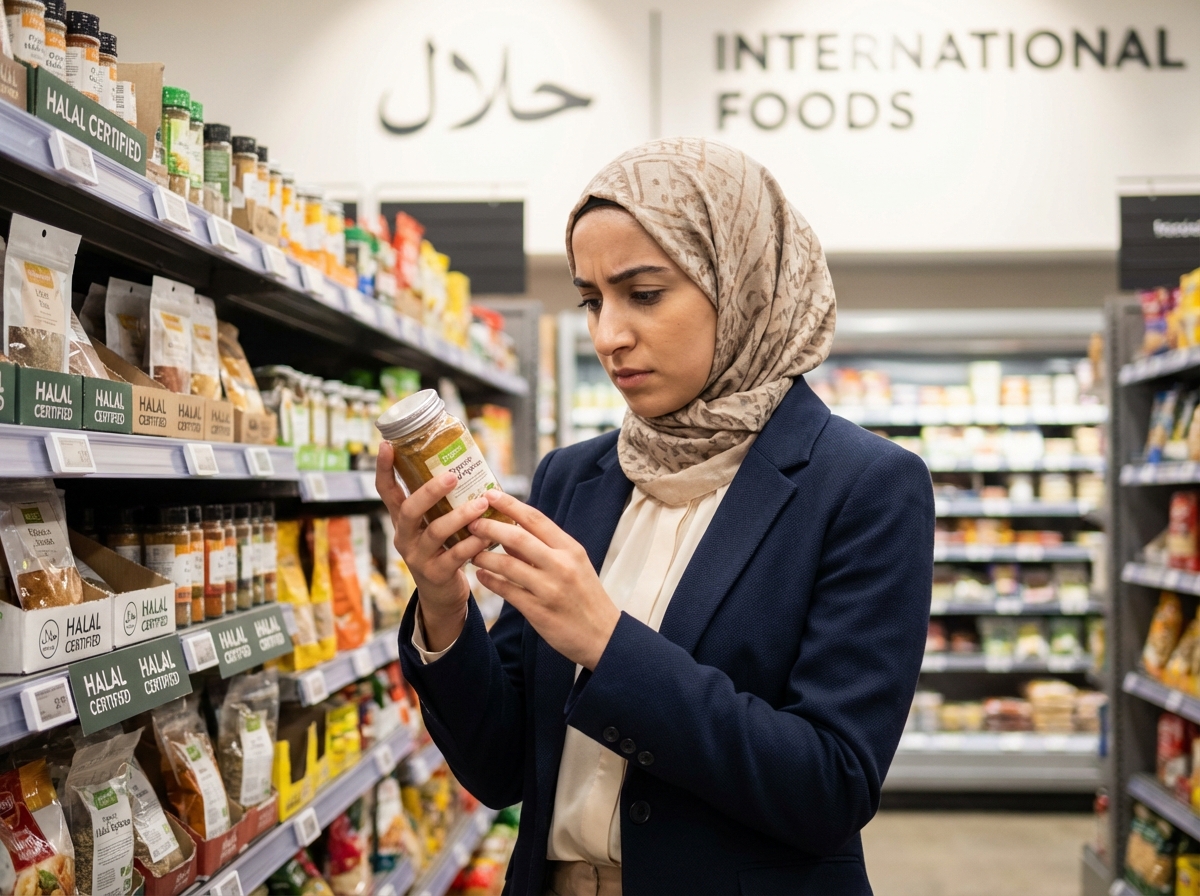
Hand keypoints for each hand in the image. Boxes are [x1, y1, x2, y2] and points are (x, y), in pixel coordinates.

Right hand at [375, 442, 490, 649]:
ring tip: (480, 505)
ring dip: (459, 516)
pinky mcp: (435, 574)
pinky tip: (488, 535)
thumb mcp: (434, 524)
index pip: (386, 491)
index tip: (387, 445)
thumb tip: (465, 464)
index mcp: (403, 520)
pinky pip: (455, 556)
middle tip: (452, 476)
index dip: (384, 469)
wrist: (441, 596)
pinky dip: (473, 544)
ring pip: (435, 532)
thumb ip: (442, 503)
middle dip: (429, 491)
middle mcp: (405, 536)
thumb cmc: (443, 550)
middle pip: (408, 510)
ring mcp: (417, 557)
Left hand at [468, 490, 620, 669]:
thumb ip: (546, 548)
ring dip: (485, 556)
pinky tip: (481, 576)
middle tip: (471, 523)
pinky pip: (507, 591)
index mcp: (570, 549)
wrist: (604, 636)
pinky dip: (491, 581)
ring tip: (471, 551)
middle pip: (518, 538)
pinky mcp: (538, 611)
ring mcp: (549, 589)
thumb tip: (512, 532)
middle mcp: (561, 565)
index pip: (536, 519)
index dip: (510, 505)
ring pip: (507, 565)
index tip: (490, 494)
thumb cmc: (586, 597)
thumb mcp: (575, 566)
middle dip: (490, 527)